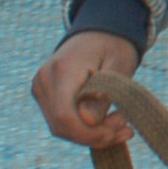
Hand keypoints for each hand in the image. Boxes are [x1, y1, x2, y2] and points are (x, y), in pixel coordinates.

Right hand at [32, 30, 139, 147]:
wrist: (98, 32)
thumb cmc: (114, 46)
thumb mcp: (119, 65)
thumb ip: (104, 93)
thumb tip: (89, 122)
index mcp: (62, 69)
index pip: (64, 115)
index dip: (87, 133)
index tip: (116, 133)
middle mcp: (44, 80)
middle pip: (61, 125)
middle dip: (94, 135)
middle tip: (126, 130)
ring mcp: (41, 89)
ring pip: (60, 127)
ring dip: (91, 134)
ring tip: (121, 126)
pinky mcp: (45, 96)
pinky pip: (61, 121)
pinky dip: (84, 128)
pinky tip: (108, 126)